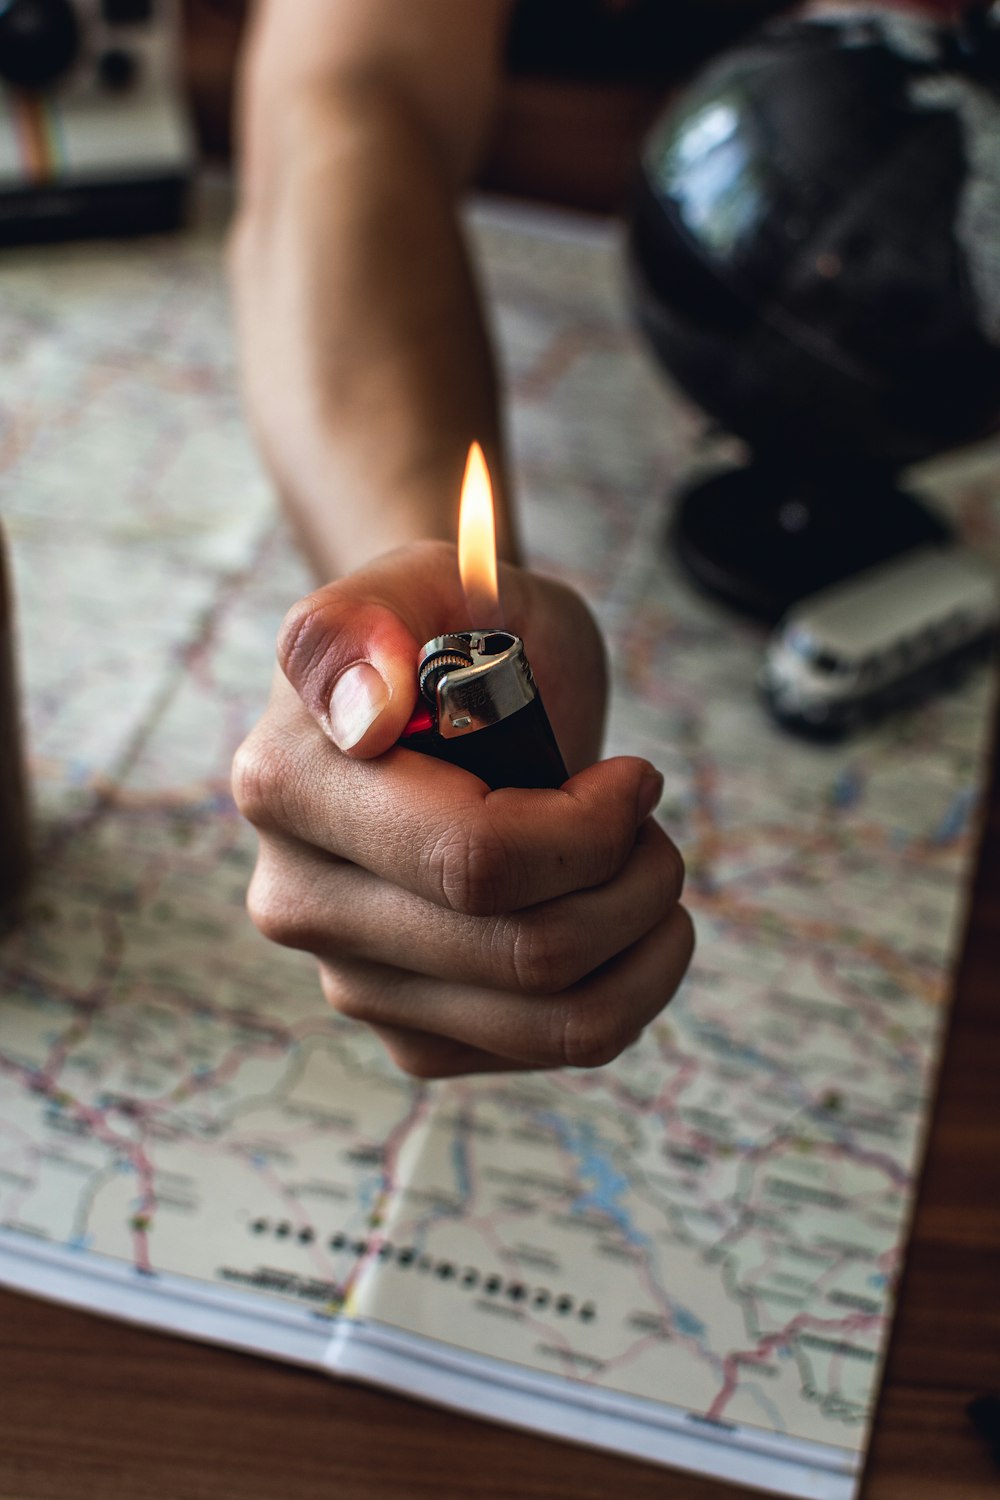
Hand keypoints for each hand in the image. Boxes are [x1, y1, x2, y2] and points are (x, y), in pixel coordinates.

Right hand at [232, 541, 693, 1076]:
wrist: (441, 695)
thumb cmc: (453, 630)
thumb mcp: (429, 579)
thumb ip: (364, 623)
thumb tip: (359, 714)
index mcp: (289, 784)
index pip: (476, 858)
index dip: (594, 825)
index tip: (634, 775)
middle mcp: (299, 898)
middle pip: (528, 951)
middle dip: (637, 880)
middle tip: (649, 818)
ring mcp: (351, 977)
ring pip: (555, 1021)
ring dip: (645, 940)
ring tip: (646, 869)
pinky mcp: (410, 1032)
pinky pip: (553, 1050)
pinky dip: (628, 988)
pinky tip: (620, 921)